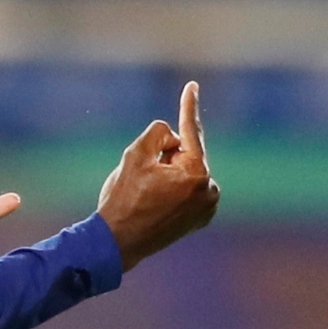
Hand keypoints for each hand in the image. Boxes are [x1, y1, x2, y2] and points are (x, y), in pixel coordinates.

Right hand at [97, 81, 219, 270]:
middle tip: (142, 177)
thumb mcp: (134, 155)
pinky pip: (187, 190)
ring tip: (145, 194)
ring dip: (168, 173)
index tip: (193, 85)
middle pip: (186, 154)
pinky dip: (173, 188)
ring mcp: (207, 208)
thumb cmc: (123, 199)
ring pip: (186, 172)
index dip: (188, 106)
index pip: (190, 132)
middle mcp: (210, 190)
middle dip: (165, 156)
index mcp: (197, 173)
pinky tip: (153, 203)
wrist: (117, 242)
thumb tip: (172, 138)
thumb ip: (157, 133)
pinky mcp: (200, 219)